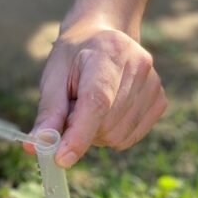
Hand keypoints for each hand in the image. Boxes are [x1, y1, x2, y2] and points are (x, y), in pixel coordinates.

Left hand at [32, 19, 166, 166]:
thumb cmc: (73, 59)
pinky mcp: (160, 100)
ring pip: (118, 136)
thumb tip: (37, 147)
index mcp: (108, 52)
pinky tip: (107, 112)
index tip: (61, 159)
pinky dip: (112, 135)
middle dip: (82, 129)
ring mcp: (153, 83)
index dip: (79, 134)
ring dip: (96, 133)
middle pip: (106, 124)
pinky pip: (130, 137)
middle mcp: (138, 65)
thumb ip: (48, 112)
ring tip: (90, 106)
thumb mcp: (53, 77)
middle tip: (72, 108)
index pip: (97, 101)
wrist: (104, 38)